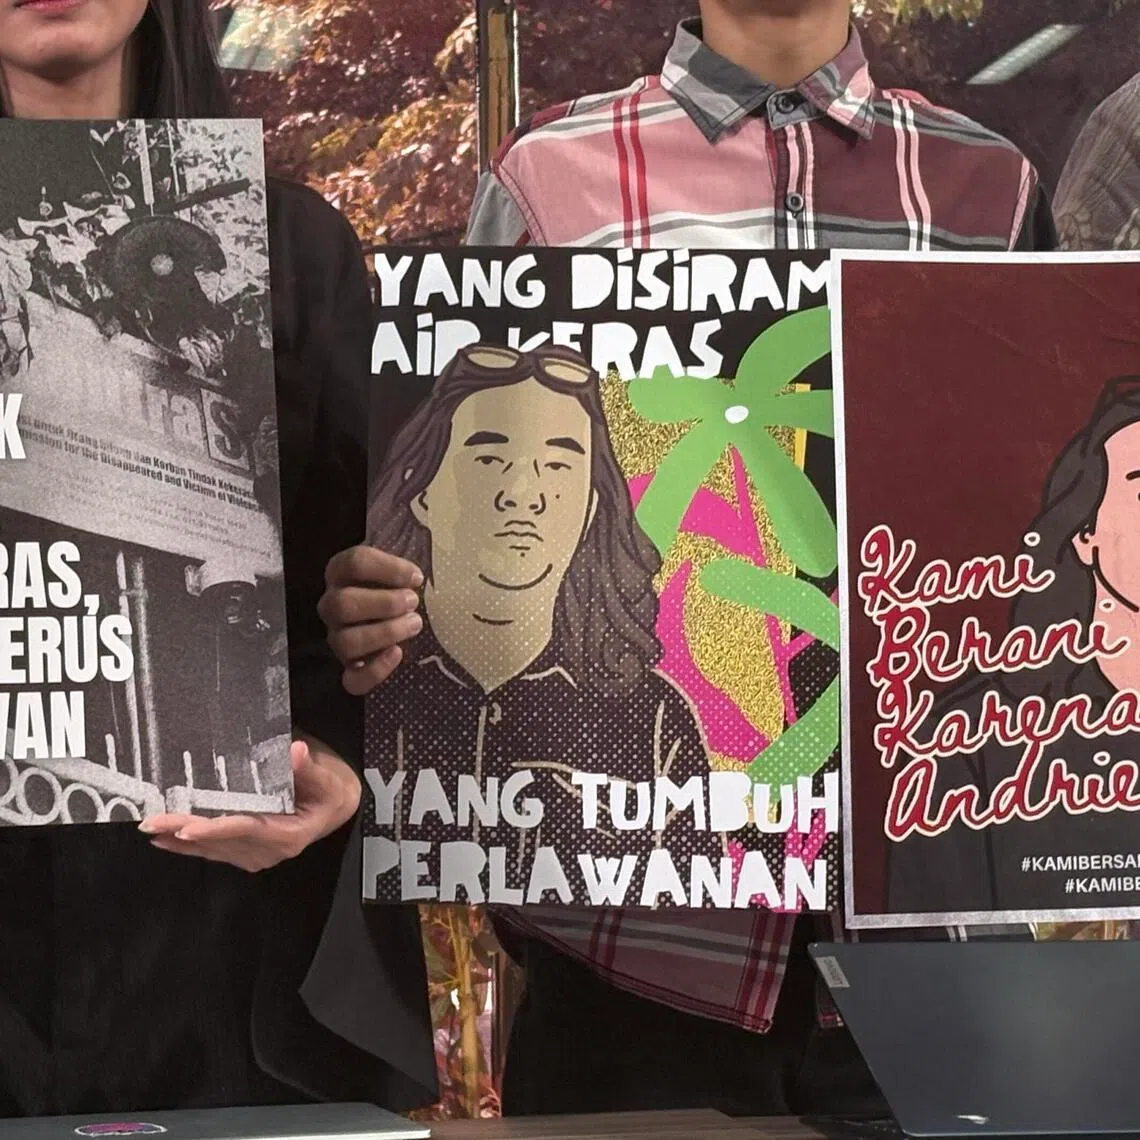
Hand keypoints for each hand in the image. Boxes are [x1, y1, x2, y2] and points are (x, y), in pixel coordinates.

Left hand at [139, 738, 360, 871]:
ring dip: (180, 840)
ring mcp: (257, 856)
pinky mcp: (248, 854)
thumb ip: (309, 767)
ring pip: (214, 849)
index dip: (216, 829)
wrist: (337, 807)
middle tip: (152, 824)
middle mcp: (269, 852)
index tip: (186, 827)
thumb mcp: (328, 777)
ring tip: (151, 829)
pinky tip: (167, 840)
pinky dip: (190, 845)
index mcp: (288, 835)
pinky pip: (216, 851)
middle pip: (222, 841)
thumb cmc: (331, 789)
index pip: (247, 829)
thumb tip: (295, 751)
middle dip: (184, 833)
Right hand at [318, 545, 423, 695]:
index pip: (354, 563)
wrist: (395, 616)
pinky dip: (375, 671)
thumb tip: (416, 579)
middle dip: (383, 603)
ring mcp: (337, 638)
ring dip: (384, 633)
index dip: (387, 568)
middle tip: (413, 602)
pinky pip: (352, 680)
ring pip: (346, 641)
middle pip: (342, 604)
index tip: (416, 577)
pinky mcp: (348, 668)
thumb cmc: (396, 587)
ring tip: (414, 624)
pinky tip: (397, 654)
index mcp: (341, 573)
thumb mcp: (397, 572)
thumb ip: (403, 571)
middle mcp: (332, 605)